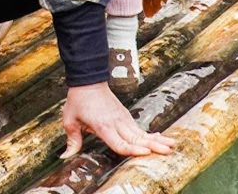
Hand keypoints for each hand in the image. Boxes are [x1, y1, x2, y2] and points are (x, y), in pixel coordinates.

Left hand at [61, 82, 175, 157]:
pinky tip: (161, 139)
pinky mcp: (125, 116)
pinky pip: (140, 128)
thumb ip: (72, 140)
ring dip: (156, 140)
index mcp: (103, 125)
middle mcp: (116, 122)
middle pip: (136, 138)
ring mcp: (123, 119)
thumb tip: (66, 156)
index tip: (145, 152)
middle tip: (167, 152)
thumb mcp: (70, 120)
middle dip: (152, 146)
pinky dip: (151, 135)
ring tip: (171, 146)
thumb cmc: (78, 100)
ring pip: (141, 133)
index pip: (119, 142)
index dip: (131, 149)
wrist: (88, 81)